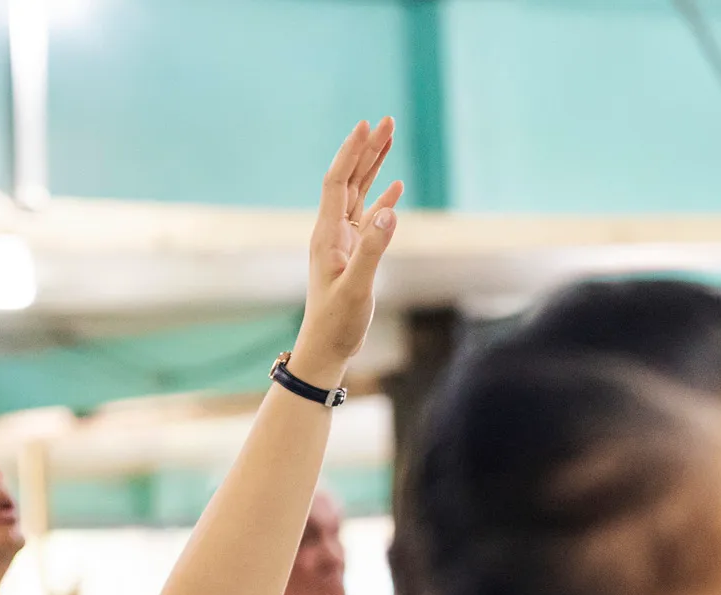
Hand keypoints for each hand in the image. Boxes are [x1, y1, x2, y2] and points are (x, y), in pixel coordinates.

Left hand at [288, 118, 402, 383]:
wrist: (326, 348)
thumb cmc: (337, 322)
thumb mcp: (358, 287)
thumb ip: (374, 249)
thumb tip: (391, 211)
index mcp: (327, 234)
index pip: (337, 182)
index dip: (351, 153)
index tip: (366, 126)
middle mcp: (332, 232)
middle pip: (348, 180)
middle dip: (366, 150)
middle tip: (386, 120)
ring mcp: (343, 242)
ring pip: (359, 194)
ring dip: (373, 167)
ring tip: (389, 139)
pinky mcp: (354, 254)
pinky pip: (368, 217)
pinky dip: (382, 199)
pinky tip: (394, 187)